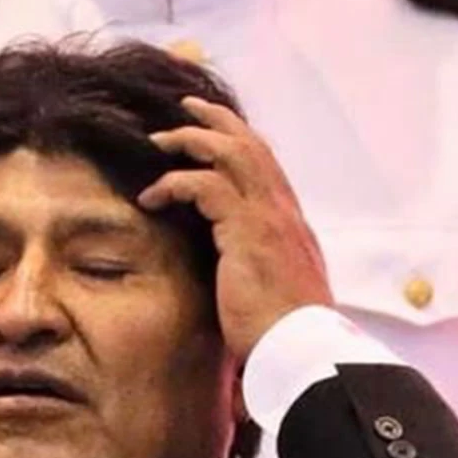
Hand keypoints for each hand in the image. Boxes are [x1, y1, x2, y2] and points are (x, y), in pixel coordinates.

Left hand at [138, 97, 332, 360]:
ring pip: (231, 152)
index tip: (218, 132)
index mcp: (292, 227)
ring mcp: (269, 218)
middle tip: (187, 107)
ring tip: (160, 140)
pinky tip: (153, 196)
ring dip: (192, 139)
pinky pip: (205, 186)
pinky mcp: (247, 231)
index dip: (242, 142)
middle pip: (253, 145)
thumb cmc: (287, 336)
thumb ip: (261, 275)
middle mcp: (285, 213)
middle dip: (219, 120)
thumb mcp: (276, 295)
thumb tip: (242, 282)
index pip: (268, 167)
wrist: (304, 350)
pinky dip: (175, 183)